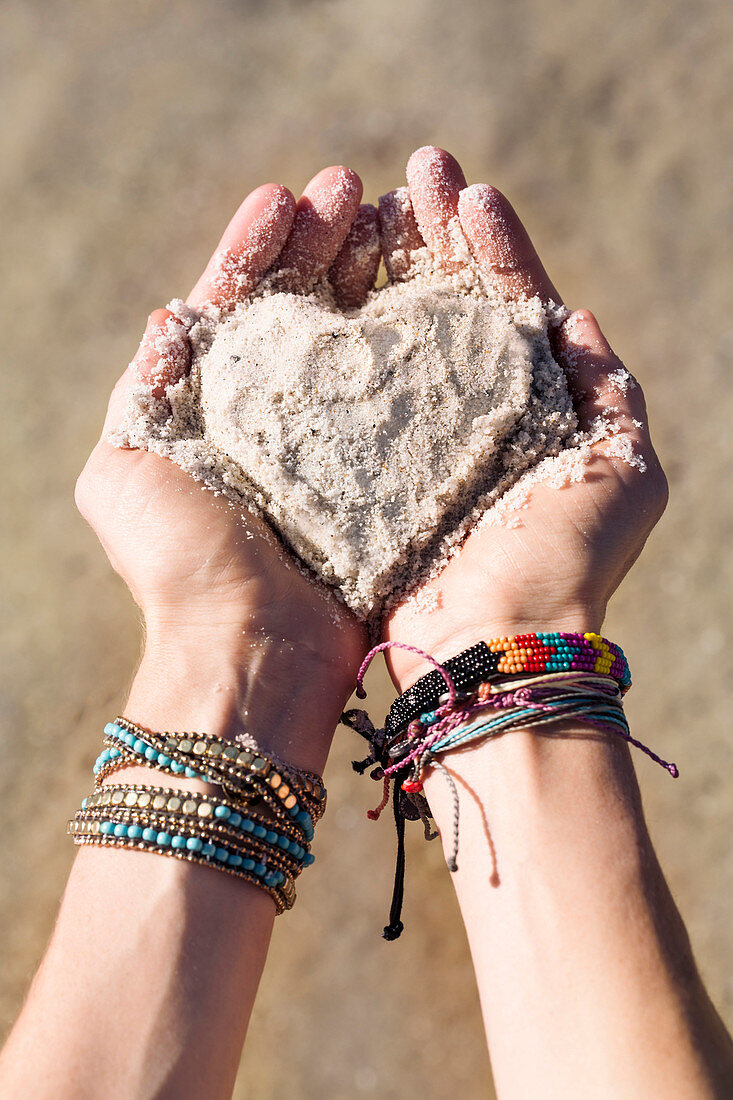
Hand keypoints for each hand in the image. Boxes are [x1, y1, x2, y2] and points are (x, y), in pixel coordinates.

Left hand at [75, 170, 378, 767]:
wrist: (254, 650)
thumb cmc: (182, 567)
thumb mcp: (125, 473)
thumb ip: (149, 389)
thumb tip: (173, 318)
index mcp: (217, 409)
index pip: (238, 305)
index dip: (261, 248)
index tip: (288, 198)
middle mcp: (282, 421)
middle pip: (306, 309)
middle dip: (327, 242)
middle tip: (355, 187)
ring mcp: (342, 444)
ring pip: (361, 336)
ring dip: (375, 270)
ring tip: (396, 208)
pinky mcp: (393, 471)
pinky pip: (411, 390)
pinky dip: (422, 336)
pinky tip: (438, 288)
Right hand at [382, 146, 667, 687]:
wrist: (492, 643)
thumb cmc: (567, 562)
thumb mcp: (623, 469)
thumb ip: (606, 389)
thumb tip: (577, 316)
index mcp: (527, 405)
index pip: (509, 305)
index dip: (492, 246)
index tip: (466, 190)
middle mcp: (464, 414)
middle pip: (446, 305)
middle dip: (432, 235)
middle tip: (414, 169)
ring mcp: (407, 438)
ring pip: (390, 333)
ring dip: (379, 266)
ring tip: (360, 201)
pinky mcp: (355, 466)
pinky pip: (337, 387)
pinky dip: (328, 333)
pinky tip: (312, 281)